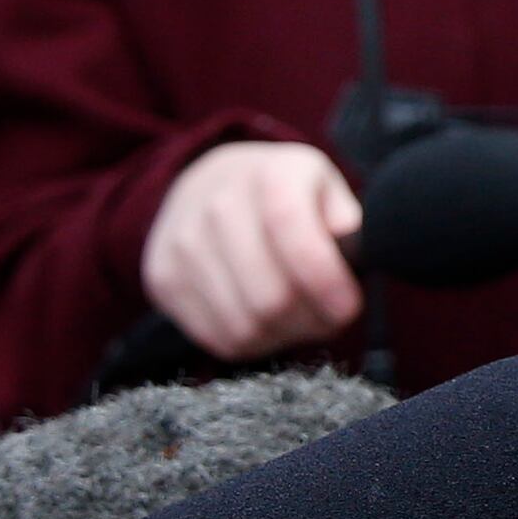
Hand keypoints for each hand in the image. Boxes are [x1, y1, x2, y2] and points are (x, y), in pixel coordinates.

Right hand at [138, 140, 361, 360]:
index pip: (291, 231)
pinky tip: (266, 319)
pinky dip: (253, 342)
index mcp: (270, 175)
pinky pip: (218, 338)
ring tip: (299, 317)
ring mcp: (183, 244)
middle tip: (329, 315)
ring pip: (245, 326)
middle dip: (312, 320)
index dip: (325, 279)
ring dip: (284, 335)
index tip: (349, 307)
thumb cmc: (280, 192)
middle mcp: (217, 205)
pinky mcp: (163, 279)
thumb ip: (347, 221)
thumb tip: (354, 253)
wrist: (203, 184)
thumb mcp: (323, 187)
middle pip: (270, 296)